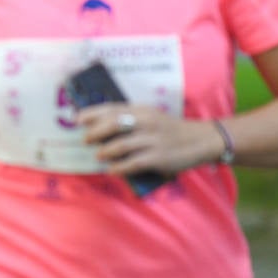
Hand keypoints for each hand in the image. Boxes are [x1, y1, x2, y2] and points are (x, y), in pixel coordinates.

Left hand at [75, 105, 223, 178]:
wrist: (200, 140)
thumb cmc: (169, 130)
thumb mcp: (151, 117)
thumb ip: (129, 118)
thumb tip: (99, 127)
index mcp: (142, 110)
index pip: (112, 108)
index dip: (92, 113)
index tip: (77, 119)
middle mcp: (146, 122)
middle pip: (112, 124)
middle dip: (94, 133)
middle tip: (85, 141)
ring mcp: (152, 140)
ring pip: (119, 145)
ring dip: (104, 152)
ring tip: (99, 156)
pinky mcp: (158, 157)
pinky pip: (132, 163)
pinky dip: (118, 168)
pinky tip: (112, 170)